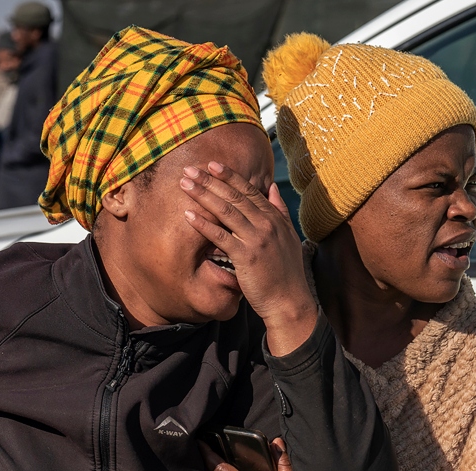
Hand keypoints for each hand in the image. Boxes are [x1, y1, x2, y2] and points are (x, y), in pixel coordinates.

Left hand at [181, 162, 317, 355]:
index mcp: (274, 218)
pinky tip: (188, 215)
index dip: (230, 176)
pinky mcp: (246, 256)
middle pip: (234, 196)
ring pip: (226, 211)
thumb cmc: (286, 272)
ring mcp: (256, 239)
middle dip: (211, 181)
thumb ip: (279, 210)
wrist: (289, 301)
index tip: (213, 164)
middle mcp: (266, 224)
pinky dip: (204, 224)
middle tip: (191, 169)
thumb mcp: (288, 236)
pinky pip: (220, 236)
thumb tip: (272, 188)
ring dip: (203, 195)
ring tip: (185, 184)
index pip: (249, 190)